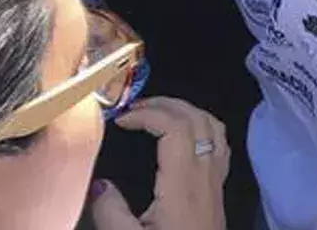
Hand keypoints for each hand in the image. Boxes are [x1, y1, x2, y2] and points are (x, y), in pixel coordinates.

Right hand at [90, 98, 229, 229]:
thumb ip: (110, 212)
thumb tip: (99, 184)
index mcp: (184, 183)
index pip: (177, 128)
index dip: (150, 114)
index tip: (121, 119)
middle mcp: (206, 174)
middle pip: (198, 119)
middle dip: (167, 104)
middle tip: (134, 107)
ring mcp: (216, 180)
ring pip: (214, 127)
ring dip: (186, 111)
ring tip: (155, 113)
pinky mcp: (218, 189)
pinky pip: (218, 143)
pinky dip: (200, 126)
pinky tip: (180, 135)